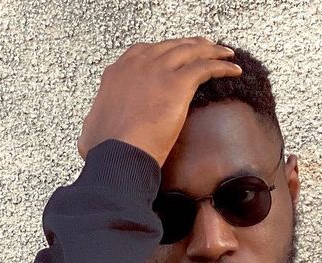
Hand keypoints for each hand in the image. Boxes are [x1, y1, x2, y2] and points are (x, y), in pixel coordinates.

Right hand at [78, 38, 242, 166]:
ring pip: (190, 51)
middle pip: (170, 47)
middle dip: (189, 46)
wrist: (119, 157)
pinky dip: (221, 65)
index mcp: (117, 74)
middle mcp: (137, 65)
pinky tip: (233, 68)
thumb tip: (88, 135)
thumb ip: (95, 126)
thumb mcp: (91, 134)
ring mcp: (157, 71)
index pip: (144, 53)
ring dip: (211, 50)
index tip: (173, 56)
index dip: (162, 53)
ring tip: (224, 53)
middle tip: (204, 48)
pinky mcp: (177, 84)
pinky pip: (205, 67)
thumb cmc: (105, 152)